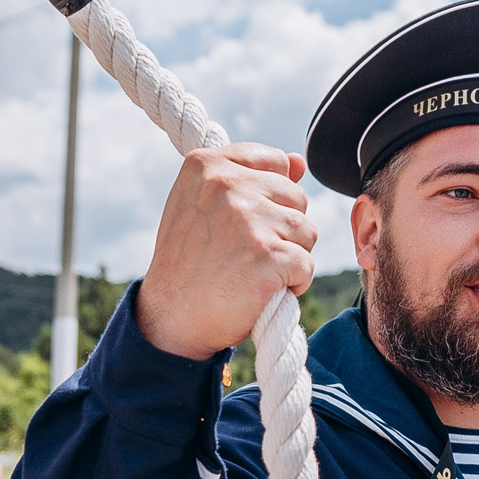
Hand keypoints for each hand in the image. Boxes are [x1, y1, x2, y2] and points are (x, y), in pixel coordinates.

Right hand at [134, 143, 317, 359]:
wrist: (171, 318)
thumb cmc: (190, 261)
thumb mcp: (205, 206)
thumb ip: (251, 179)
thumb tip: (299, 161)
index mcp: (207, 164)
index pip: (275, 162)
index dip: (272, 197)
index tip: (244, 223)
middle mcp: (226, 184)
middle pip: (297, 197)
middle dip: (284, 229)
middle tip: (247, 253)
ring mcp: (247, 219)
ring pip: (307, 230)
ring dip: (290, 257)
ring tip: (254, 271)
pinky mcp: (266, 255)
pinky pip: (306, 264)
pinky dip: (294, 283)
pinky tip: (263, 291)